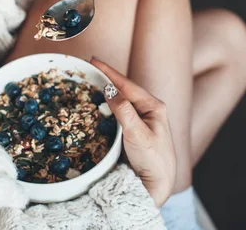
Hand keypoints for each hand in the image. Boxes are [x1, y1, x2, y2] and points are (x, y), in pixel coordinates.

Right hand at [91, 58, 175, 207]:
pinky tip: (96, 103)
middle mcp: (148, 110)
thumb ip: (124, 111)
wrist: (157, 185)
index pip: (126, 85)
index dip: (109, 72)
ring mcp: (140, 121)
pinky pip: (117, 113)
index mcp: (153, 107)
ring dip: (105, 91)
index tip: (93, 60)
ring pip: (120, 101)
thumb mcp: (138, 135)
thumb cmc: (154, 160)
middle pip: (123, 89)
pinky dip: (106, 106)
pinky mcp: (133, 131)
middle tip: (88, 68)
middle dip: (106, 78)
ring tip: (90, 81)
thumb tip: (109, 90)